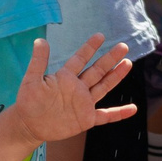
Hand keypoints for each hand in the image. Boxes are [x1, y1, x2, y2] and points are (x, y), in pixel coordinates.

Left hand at [8, 35, 135, 143]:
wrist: (29, 125)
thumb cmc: (28, 101)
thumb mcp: (31, 80)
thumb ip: (38, 62)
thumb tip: (40, 40)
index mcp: (66, 77)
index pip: (80, 59)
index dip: (90, 47)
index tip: (100, 36)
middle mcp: (78, 87)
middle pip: (97, 70)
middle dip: (110, 59)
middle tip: (123, 47)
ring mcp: (84, 103)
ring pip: (103, 87)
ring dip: (115, 77)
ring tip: (128, 64)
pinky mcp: (86, 119)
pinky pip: (106, 116)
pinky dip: (119, 113)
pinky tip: (133, 109)